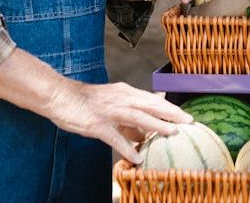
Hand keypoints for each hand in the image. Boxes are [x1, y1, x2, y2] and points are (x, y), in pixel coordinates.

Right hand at [45, 79, 191, 162]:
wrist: (60, 96)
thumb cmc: (86, 103)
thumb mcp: (112, 105)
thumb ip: (129, 119)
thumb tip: (145, 134)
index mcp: (125, 93)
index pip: (152, 99)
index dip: (170, 107)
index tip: (186, 115)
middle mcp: (121, 98)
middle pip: (151, 104)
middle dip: (171, 113)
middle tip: (188, 121)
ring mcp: (109, 111)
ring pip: (138, 117)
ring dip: (156, 125)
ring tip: (172, 133)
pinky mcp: (97, 123)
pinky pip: (114, 137)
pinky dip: (126, 146)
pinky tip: (136, 157)